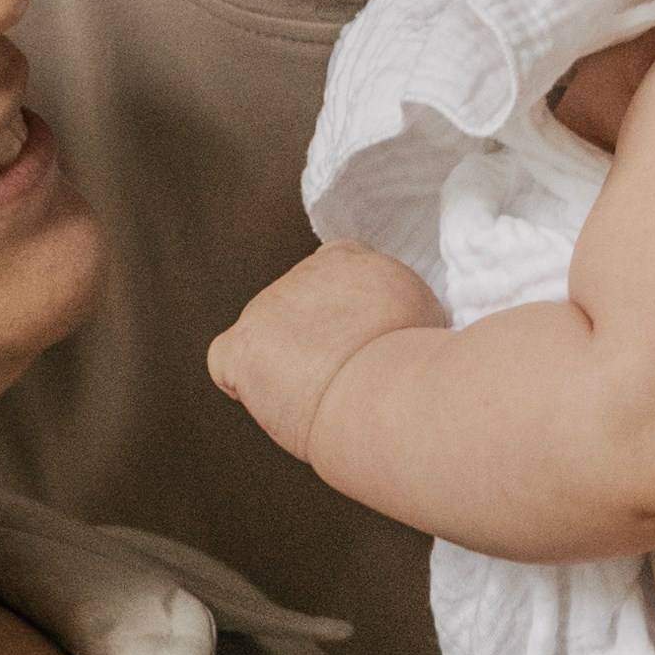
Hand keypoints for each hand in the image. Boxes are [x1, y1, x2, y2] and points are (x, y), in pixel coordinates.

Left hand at [209, 242, 444, 461]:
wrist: (384, 390)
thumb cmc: (416, 361)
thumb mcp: (427, 311)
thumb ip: (398, 304)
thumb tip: (395, 324)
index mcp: (351, 258)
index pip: (338, 270)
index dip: (347, 308)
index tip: (363, 337)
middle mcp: (304, 273)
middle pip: (301, 303)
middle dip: (320, 336)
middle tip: (349, 373)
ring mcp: (268, 308)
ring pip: (268, 334)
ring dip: (288, 362)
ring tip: (324, 393)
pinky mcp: (243, 349)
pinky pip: (227, 361)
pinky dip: (244, 380)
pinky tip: (273, 396)